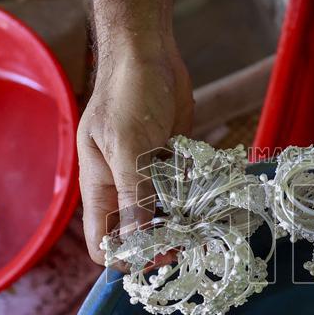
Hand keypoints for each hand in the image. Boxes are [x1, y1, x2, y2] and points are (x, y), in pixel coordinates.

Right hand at [77, 39, 193, 266]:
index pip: (101, 242)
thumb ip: (134, 195)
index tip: (157, 259)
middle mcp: (121, 187)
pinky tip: (213, 204)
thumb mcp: (128, 147)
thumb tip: (139, 243)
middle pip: (136, 235)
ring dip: (182, 225)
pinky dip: (195, 200)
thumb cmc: (127, 95)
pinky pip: (182, 192)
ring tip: (206, 230)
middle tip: (190, 245)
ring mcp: (147, 175)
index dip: (125, 258)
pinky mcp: (171, 161)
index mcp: (100, 188)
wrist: (147, 55)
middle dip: (160, 245)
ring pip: (163, 216)